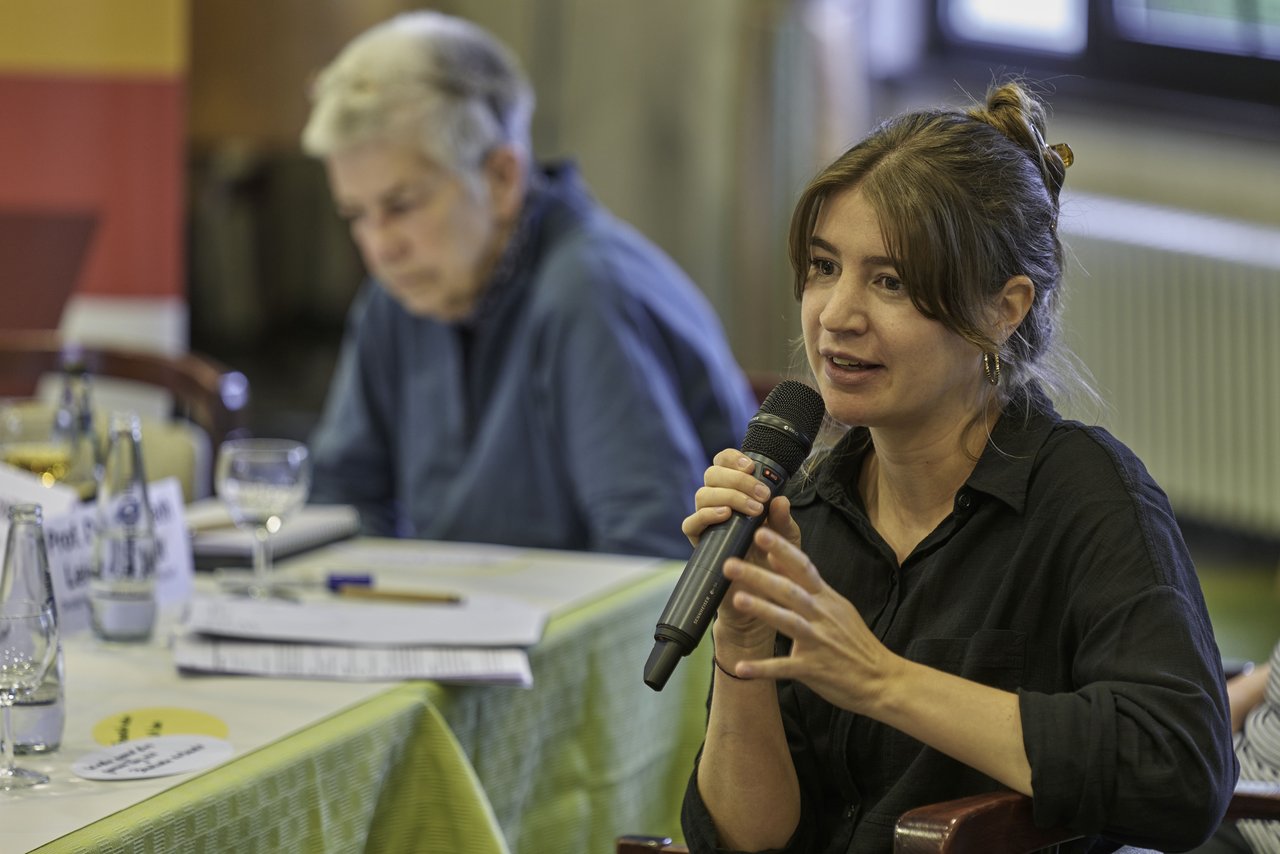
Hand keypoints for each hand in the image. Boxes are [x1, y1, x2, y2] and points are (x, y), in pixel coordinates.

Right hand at [682, 449, 802, 646]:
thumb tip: (781, 498)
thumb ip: (783, 518)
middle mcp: (718, 504)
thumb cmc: (773, 565)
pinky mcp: (700, 543)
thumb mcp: (787, 539)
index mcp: (737, 494)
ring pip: (702, 494)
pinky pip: (690, 524)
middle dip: (736, 479)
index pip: (724, 464)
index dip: (732, 458)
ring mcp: (708, 523)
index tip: (751, 466)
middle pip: (711, 475)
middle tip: (760, 494)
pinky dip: (706, 515)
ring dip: (728, 496)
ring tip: (751, 509)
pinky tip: (725, 516)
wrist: (761, 600)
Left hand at [720, 526, 902, 715]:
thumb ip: (806, 583)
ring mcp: (818, 642)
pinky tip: (741, 668)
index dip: (782, 550)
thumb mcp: (836, 606)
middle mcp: (821, 616)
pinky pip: (785, 668)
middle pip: (788, 590)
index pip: (803, 567)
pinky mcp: (814, 669)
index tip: (760, 533)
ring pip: (788, 622)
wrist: (883, 679)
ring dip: (763, 610)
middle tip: (730, 564)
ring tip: (738, 600)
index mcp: (826, 599)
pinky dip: (763, 668)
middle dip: (759, 576)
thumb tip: (777, 557)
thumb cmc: (856, 642)